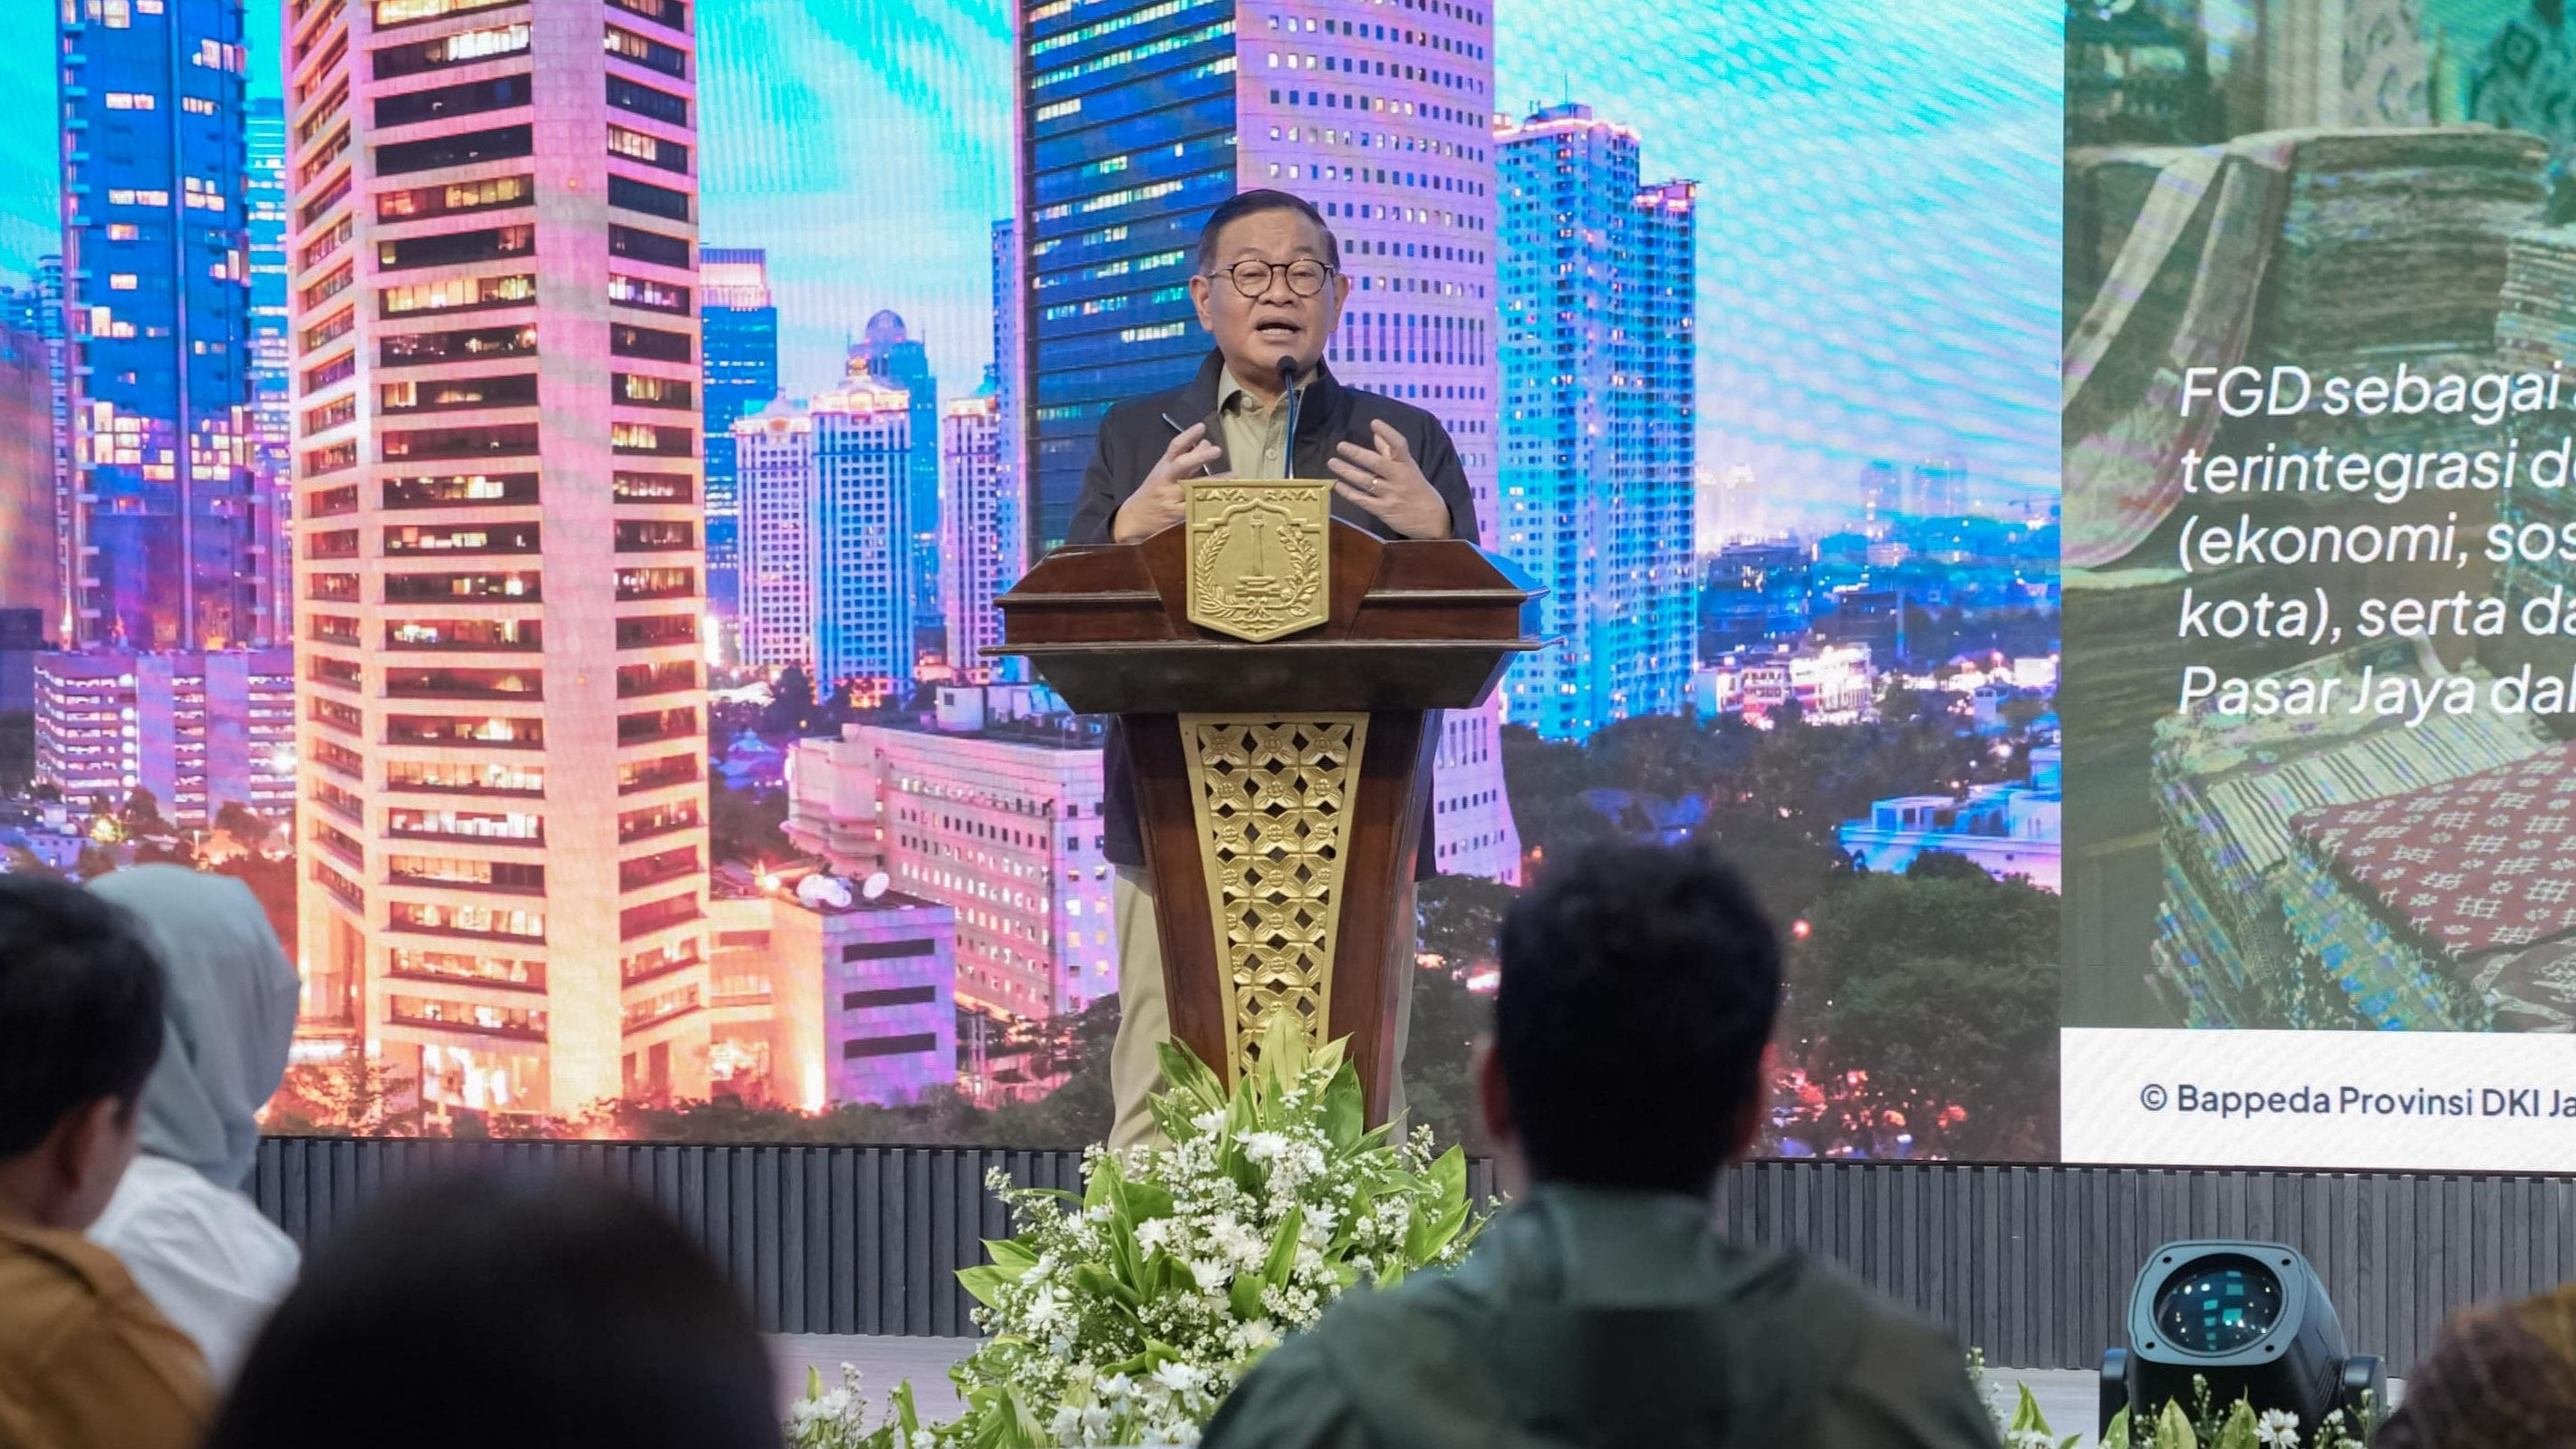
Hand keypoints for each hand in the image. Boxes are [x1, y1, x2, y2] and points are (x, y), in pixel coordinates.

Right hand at [1112, 422, 1225, 542]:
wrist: (1134, 519)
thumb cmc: (1153, 492)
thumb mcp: (1165, 472)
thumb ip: (1185, 459)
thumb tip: (1205, 443)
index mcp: (1163, 467)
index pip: (1175, 447)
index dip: (1188, 435)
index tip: (1201, 427)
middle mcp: (1166, 480)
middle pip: (1181, 465)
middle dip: (1199, 456)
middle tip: (1217, 450)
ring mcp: (1171, 498)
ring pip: (1192, 487)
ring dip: (1213, 481)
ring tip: (1232, 476)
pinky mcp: (1176, 515)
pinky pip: (1194, 507)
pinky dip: (1209, 502)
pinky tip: (1224, 499)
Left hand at [1329, 421, 1450, 538]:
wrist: (1431, 521)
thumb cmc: (1417, 490)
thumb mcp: (1409, 469)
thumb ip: (1391, 452)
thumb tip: (1376, 434)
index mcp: (1407, 465)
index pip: (1399, 445)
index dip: (1387, 433)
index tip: (1374, 423)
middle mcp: (1399, 478)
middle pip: (1376, 463)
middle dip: (1357, 454)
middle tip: (1341, 446)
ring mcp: (1390, 495)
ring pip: (1365, 481)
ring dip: (1347, 471)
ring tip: (1332, 462)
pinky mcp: (1383, 510)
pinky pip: (1362, 500)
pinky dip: (1349, 492)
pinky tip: (1337, 485)